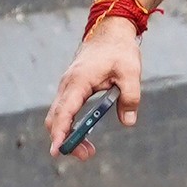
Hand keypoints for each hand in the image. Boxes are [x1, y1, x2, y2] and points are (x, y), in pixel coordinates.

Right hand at [45, 18, 141, 156]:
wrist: (110, 31)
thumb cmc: (119, 50)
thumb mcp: (130, 72)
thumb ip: (130, 96)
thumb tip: (128, 122)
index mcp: (79, 81)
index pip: (65, 112)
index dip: (60, 133)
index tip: (58, 151)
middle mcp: (67, 85)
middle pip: (56, 119)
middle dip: (65, 140)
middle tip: (87, 155)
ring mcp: (67, 87)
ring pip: (58, 116)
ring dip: (69, 134)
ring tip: (89, 150)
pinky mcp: (72, 88)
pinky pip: (64, 110)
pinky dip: (70, 125)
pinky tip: (83, 134)